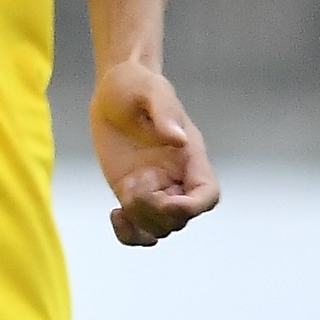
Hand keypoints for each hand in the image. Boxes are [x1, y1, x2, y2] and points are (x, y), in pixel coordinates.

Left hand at [90, 61, 218, 246]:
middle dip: (157, 212)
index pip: (207, 195)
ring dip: (142, 221)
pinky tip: (115, 215)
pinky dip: (129, 234)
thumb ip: (165, 111)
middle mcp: (176, 177)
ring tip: (124, 195)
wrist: (113, 91)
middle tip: (133, 187)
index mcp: (190, 156)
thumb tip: (178, 139)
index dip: (193, 207)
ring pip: (160, 228)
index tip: (169, 204)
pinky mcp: (131, 193)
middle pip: (180, 218)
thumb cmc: (136, 85)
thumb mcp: (151, 90)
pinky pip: (138, 228)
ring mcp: (154, 188)